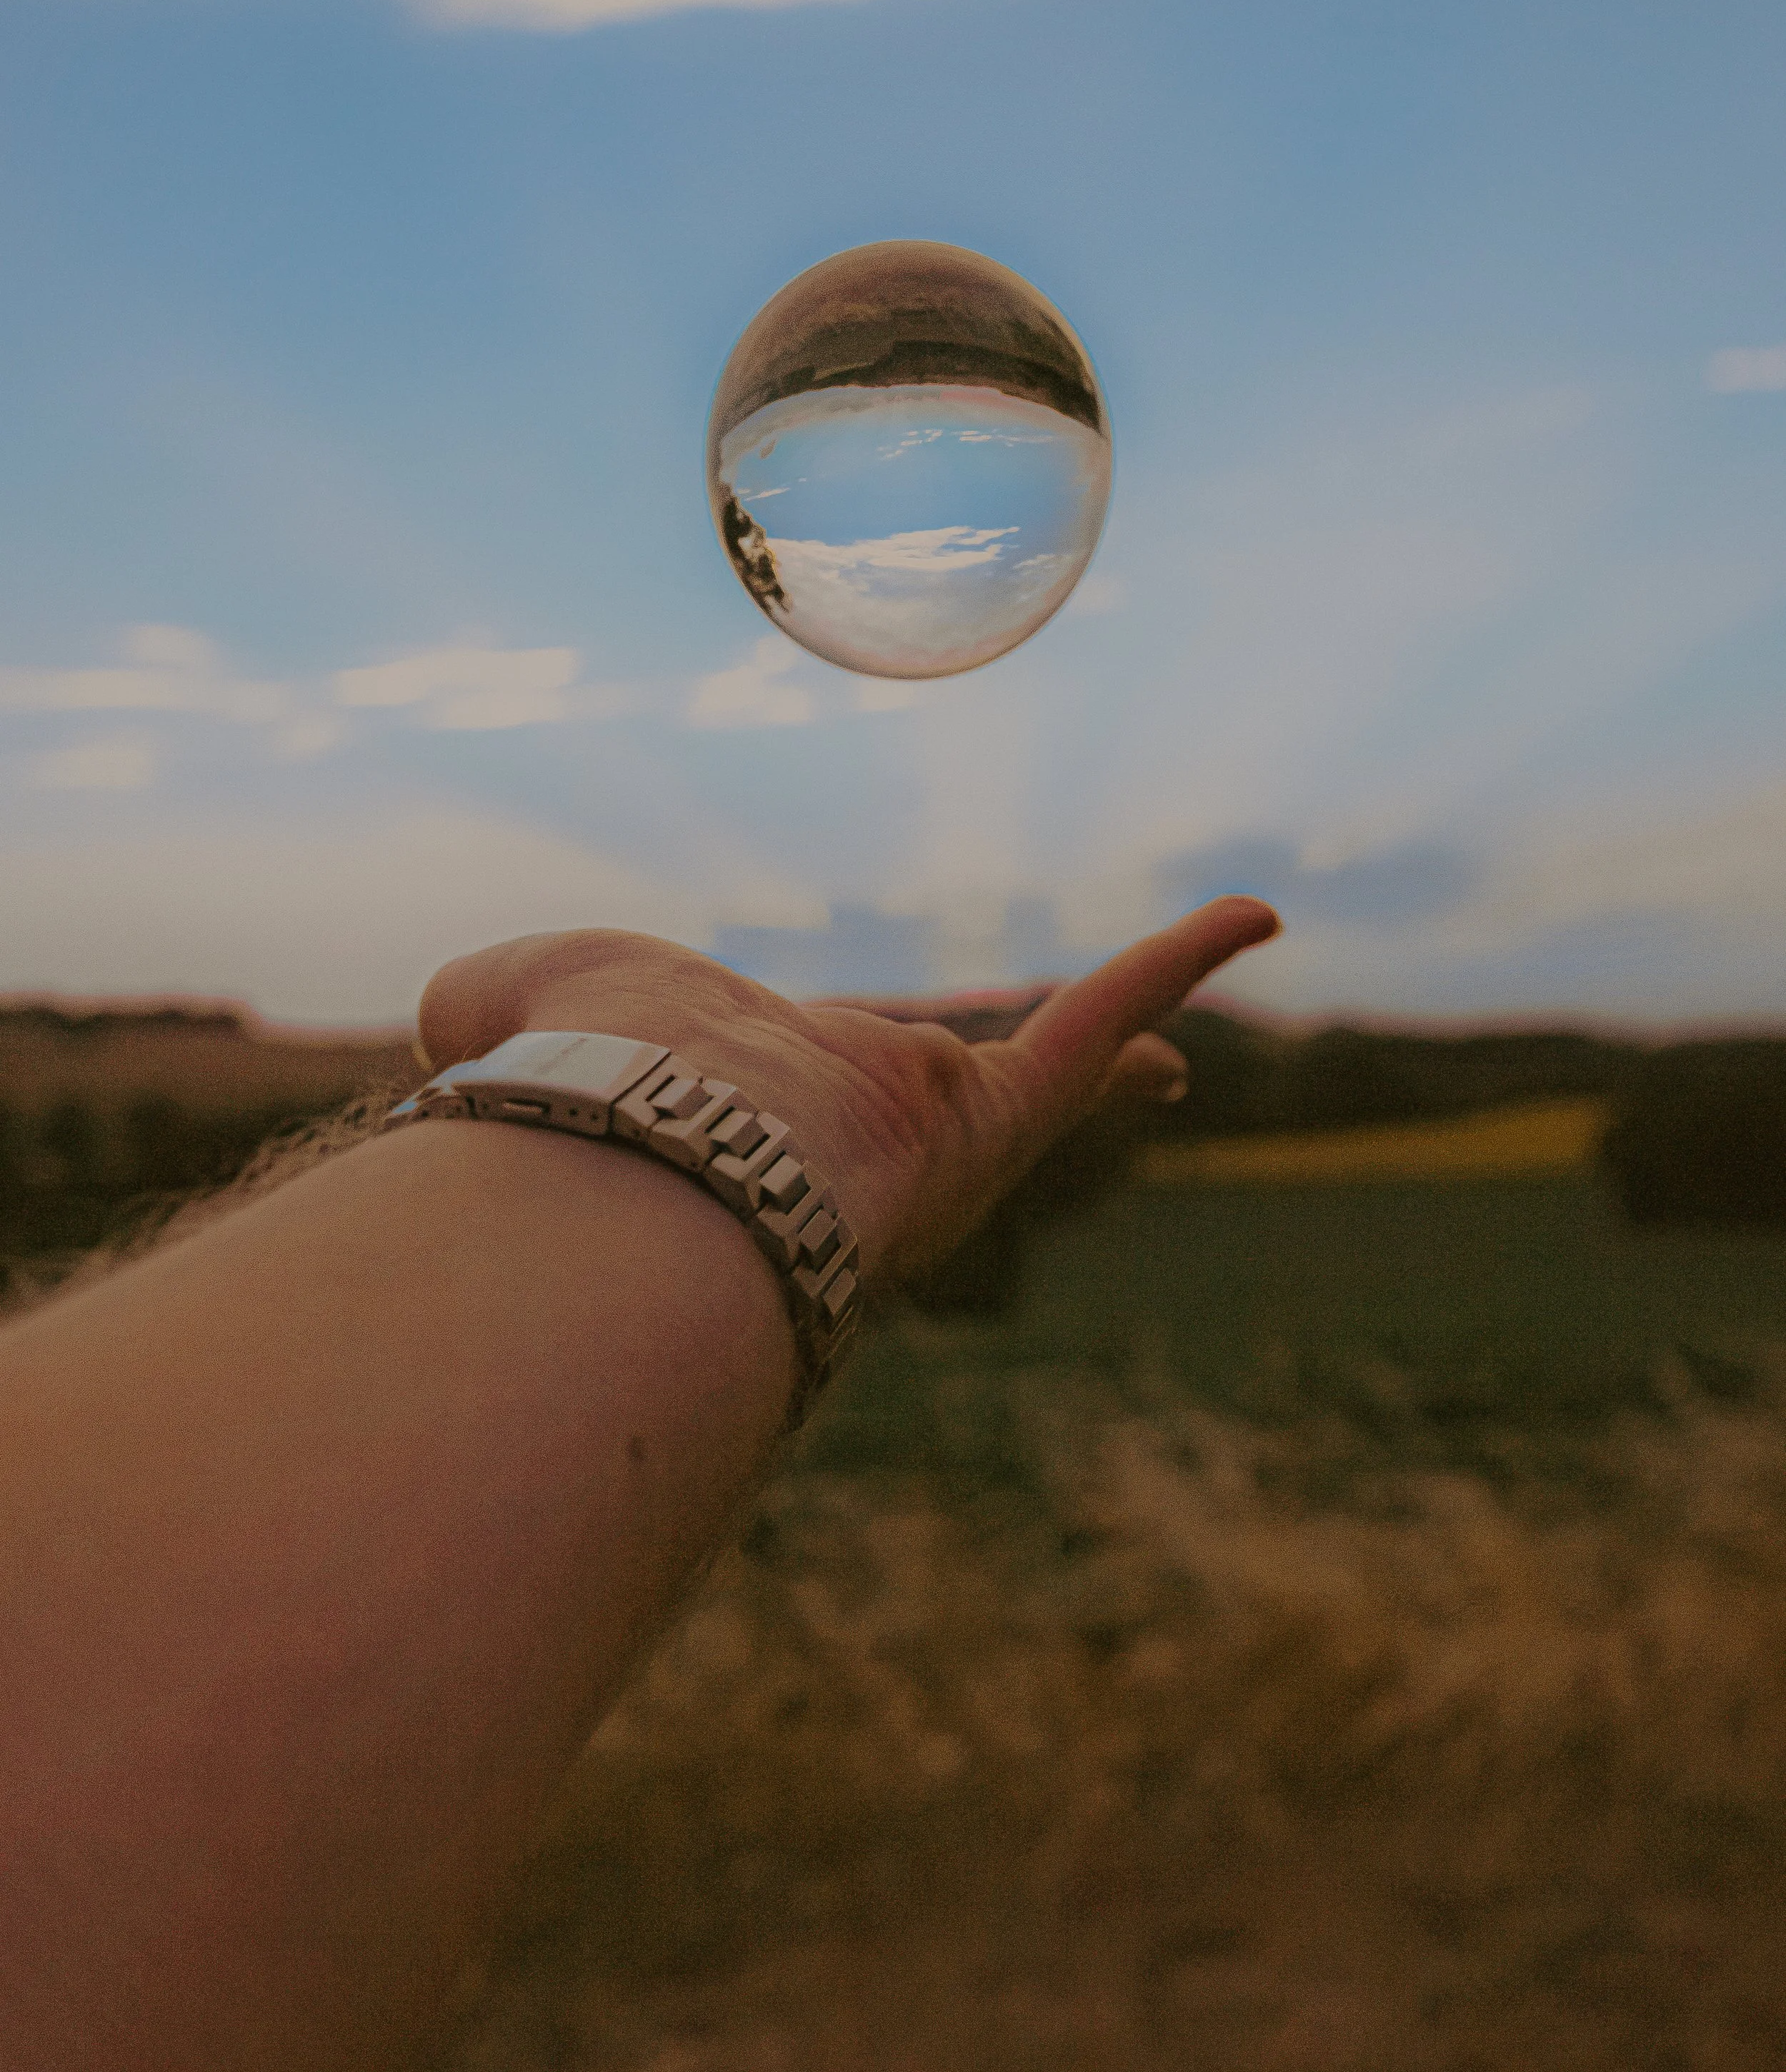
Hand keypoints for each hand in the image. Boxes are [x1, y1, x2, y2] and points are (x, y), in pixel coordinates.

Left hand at [417, 898, 1279, 1282]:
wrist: (649, 1159)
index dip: (800, 1092)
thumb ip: (486, 1001)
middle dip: (976, 1112)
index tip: (808, 1088)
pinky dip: (1177, 961)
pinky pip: (1095, 1016)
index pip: (789, 1105)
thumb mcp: (505, 1009)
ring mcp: (933, 1133)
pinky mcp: (995, 1109)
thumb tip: (453, 1019)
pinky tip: (1253, 913)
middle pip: (932, 1118)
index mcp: (751, 1122)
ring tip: (1169, 1063)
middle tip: (1025, 1112)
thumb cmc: (568, 1094)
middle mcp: (851, 1146)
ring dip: (1106, 1056)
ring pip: (1035, 1085)